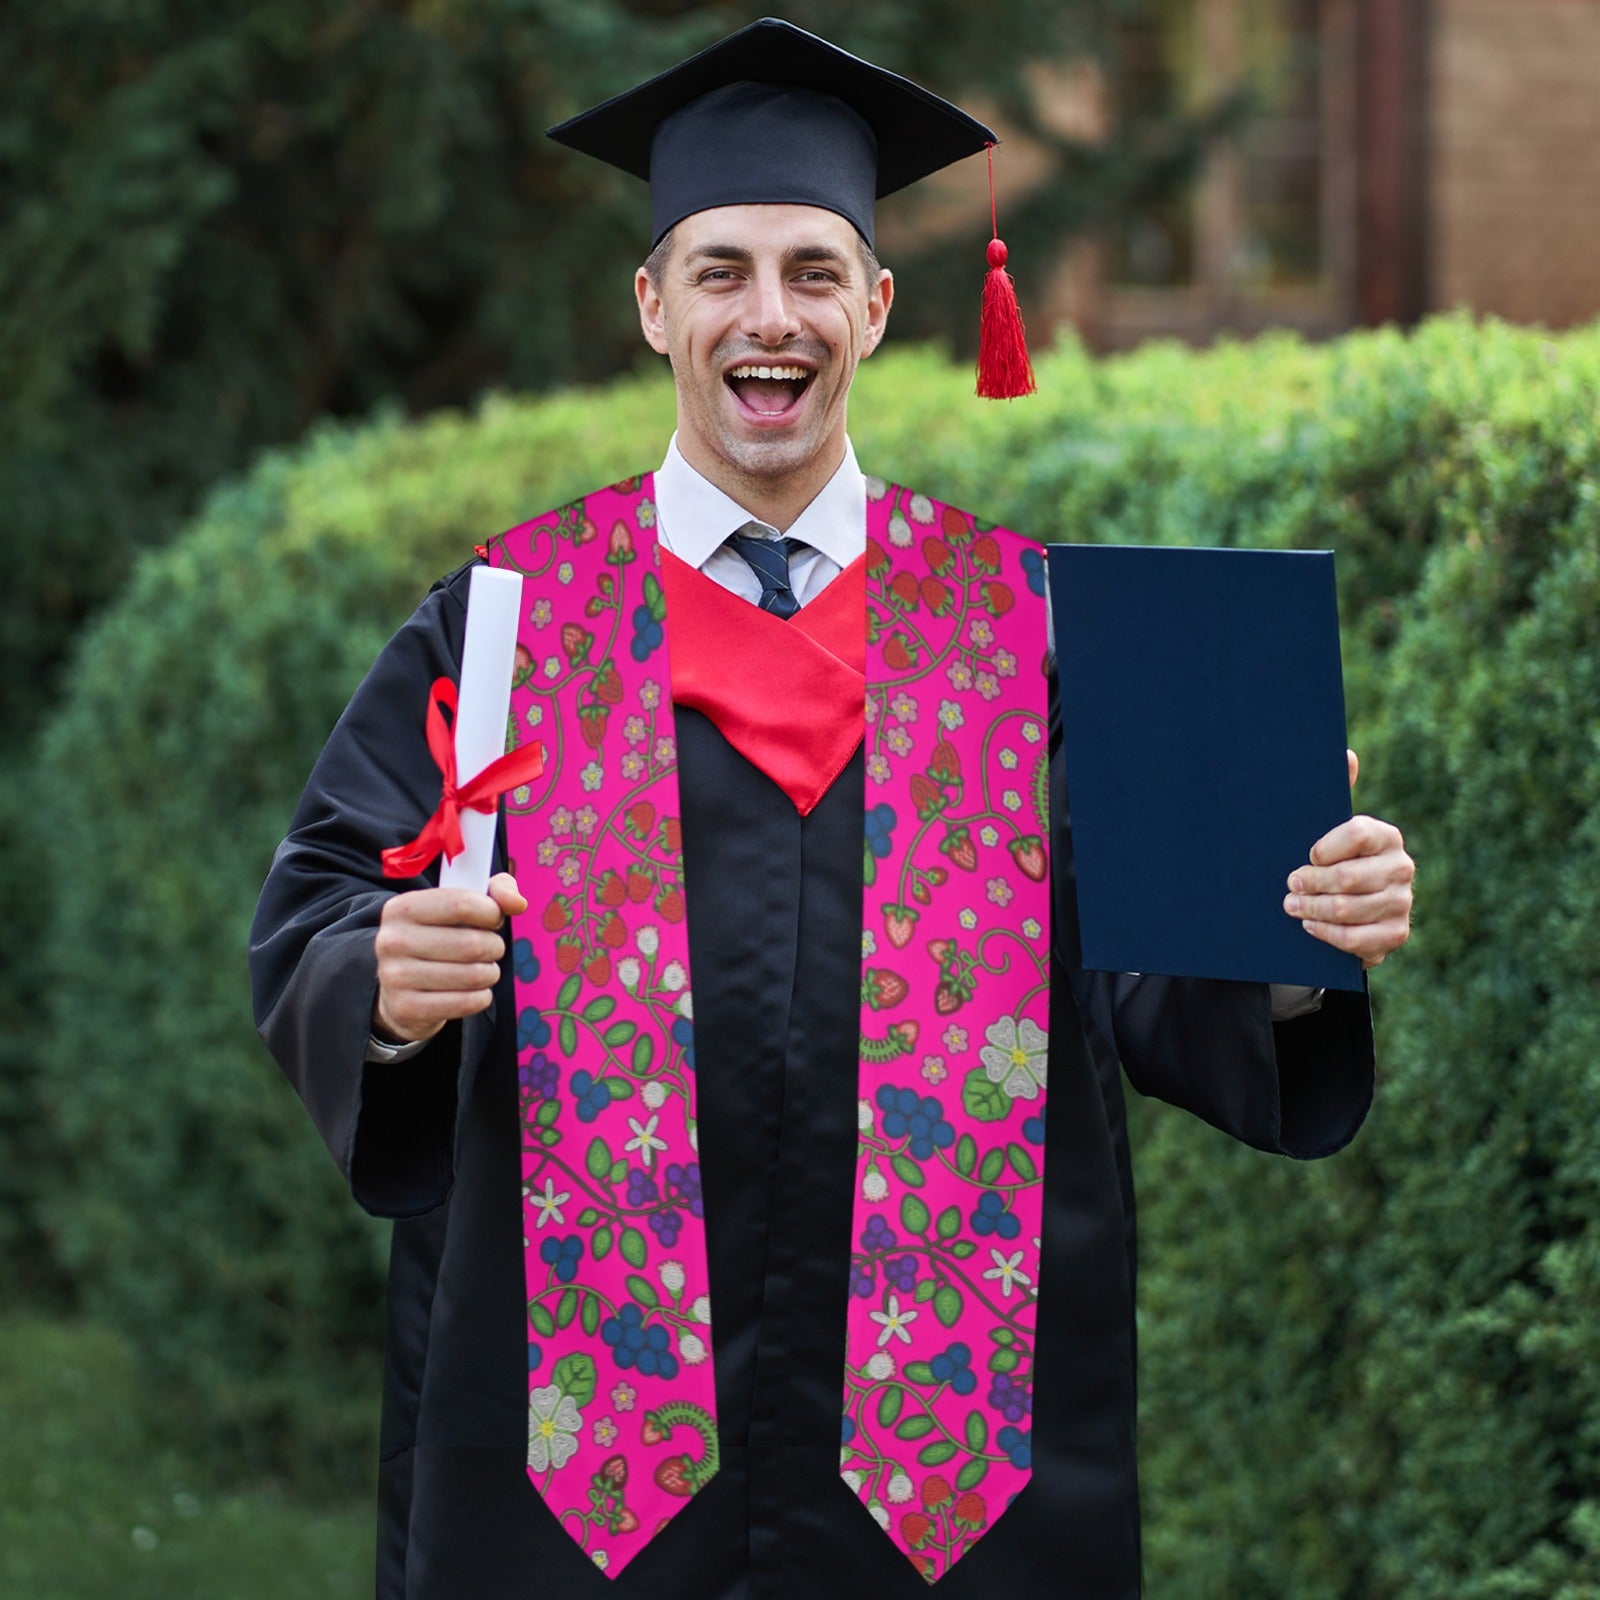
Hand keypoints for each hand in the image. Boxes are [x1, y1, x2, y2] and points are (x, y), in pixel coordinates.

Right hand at [372, 872, 527, 1043]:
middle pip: (471, 944)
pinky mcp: (406, 1008)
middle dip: (494, 947)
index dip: (491, 912)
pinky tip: (474, 991)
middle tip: (491, 949)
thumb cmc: (440, 937)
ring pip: (473, 975)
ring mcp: (395, 977)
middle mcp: (392, 940)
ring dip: (490, 973)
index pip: (461, 904)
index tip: (494, 919)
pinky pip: (466, 1003)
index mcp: (402, 908)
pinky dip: (481, 997)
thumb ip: (495, 891)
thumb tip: (518, 903)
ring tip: (483, 969)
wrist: (401, 988)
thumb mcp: (460, 904)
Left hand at [1284, 750, 1413, 967]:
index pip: (1356, 833)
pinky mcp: (1395, 934)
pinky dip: (1327, 934)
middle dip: (1310, 883)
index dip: (1324, 847)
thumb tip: (1346, 754)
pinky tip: (1310, 926)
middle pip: (1348, 877)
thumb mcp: (1328, 828)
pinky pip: (1356, 939)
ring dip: (1312, 909)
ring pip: (1348, 909)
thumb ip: (1336, 792)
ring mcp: (1401, 903)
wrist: (1350, 909)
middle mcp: (1401, 867)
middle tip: (1289, 885)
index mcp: (1386, 836)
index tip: (1306, 855)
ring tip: (1291, 906)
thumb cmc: (1332, 860)